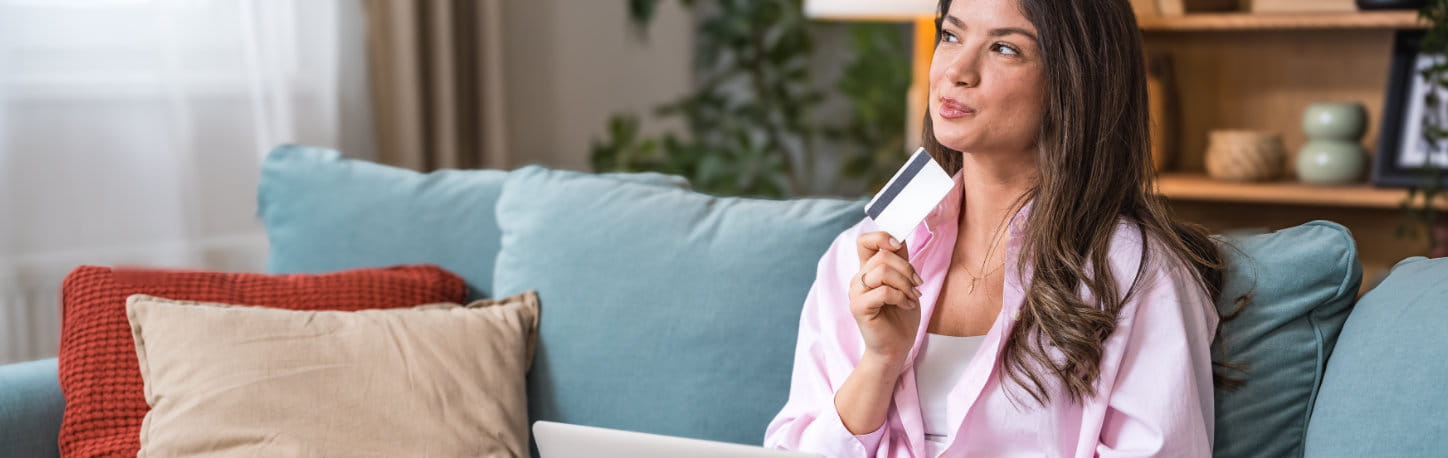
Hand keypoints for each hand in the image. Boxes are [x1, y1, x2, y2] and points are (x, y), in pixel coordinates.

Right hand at [848, 231, 922, 371]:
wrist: (895, 348)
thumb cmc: (900, 318)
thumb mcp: (905, 283)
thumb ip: (900, 262)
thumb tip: (901, 239)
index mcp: (867, 270)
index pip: (864, 241)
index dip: (882, 237)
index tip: (899, 247)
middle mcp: (858, 279)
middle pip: (882, 256)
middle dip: (907, 269)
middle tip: (917, 285)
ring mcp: (856, 293)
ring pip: (882, 271)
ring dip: (905, 284)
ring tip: (913, 297)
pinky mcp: (858, 308)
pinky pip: (883, 291)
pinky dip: (901, 297)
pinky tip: (907, 306)